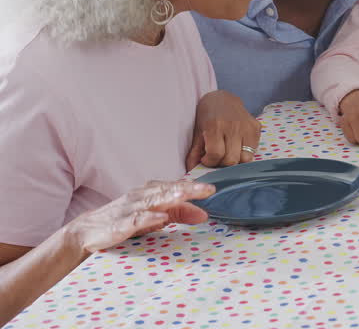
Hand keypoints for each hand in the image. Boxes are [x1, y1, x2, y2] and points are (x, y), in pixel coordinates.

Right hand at [63, 180, 214, 255]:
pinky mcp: (118, 224)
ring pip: (152, 201)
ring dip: (169, 197)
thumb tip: (205, 213)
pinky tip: (160, 217)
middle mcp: (140, 196)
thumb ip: (179, 214)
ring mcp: (128, 209)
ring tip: (186, 195)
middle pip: (166, 190)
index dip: (193, 187)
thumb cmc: (125, 221)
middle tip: (207, 189)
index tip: (212, 188)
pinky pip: (134, 220)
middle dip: (187, 188)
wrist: (86, 232)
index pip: (175, 187)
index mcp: (150, 192)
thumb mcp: (155, 217)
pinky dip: (147, 218)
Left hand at [187, 91, 261, 169]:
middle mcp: (233, 126)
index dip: (210, 162)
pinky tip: (237, 146)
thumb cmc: (206, 117)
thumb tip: (192, 171)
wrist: (222, 98)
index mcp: (215, 126)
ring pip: (246, 158)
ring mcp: (247, 126)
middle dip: (223, 163)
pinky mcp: (257, 127)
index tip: (206, 159)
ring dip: (236, 160)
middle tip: (217, 157)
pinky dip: (245, 152)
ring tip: (228, 153)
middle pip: (232, 160)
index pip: (216, 154)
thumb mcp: (197, 133)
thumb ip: (194, 153)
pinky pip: (253, 150)